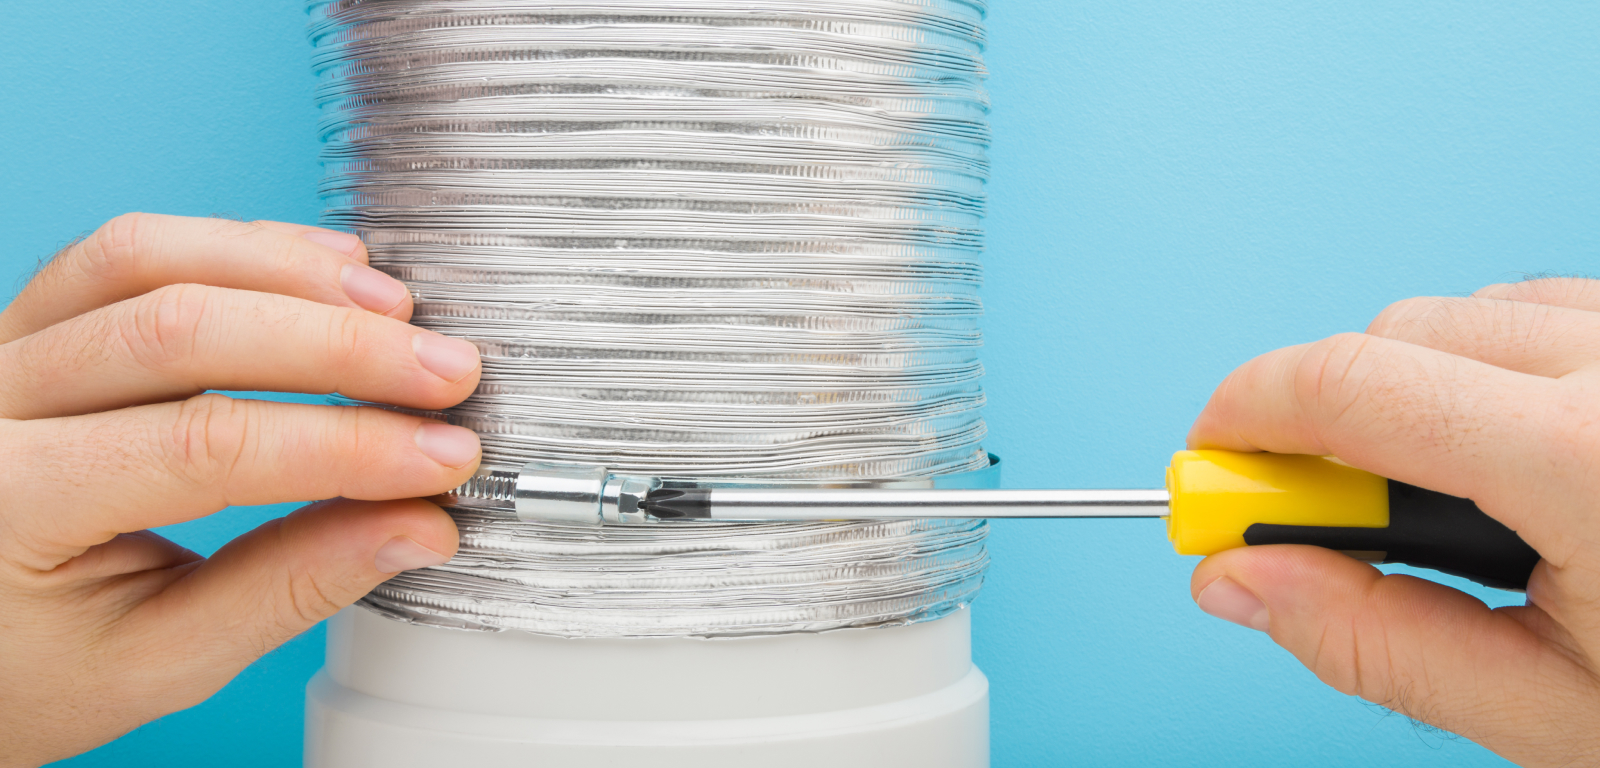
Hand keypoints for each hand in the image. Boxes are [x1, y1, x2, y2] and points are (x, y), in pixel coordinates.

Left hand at [0, 214, 483, 766]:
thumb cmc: (20, 668)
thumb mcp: (151, 661)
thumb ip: (286, 589)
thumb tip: (417, 527)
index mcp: (7, 504)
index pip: (203, 447)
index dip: (345, 445)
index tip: (442, 459)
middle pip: (179, 328)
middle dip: (340, 346)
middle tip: (448, 375)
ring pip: (148, 257)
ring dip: (290, 272)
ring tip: (398, 311)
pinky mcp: (23, 319)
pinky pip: (127, 250)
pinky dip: (239, 244)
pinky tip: (325, 268)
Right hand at [1187, 277, 1599, 765]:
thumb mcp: (1559, 720)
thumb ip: (1377, 644)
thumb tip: (1241, 583)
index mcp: (1596, 460)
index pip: (1349, 384)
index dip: (1244, 417)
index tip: (1206, 468)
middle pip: (1398, 334)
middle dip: (1325, 421)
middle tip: (1320, 526)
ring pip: (1469, 311)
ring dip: (1412, 392)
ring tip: (1463, 513)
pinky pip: (1549, 311)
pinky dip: (1492, 371)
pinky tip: (1526, 466)